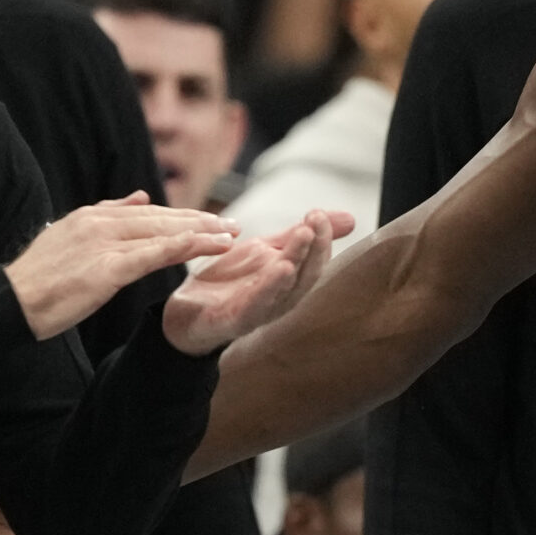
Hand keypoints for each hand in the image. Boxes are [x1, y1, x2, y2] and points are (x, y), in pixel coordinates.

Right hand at [8, 193, 238, 340]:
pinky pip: (155, 254)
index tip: (209, 220)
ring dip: (201, 232)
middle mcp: (99, 223)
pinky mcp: (106, 268)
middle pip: (160, 218)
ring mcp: (103, 244)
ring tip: (231, 235)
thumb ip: (105, 217)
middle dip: (199, 221)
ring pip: (163, 232)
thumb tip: (137, 197)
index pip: (145, 213)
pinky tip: (210, 246)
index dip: (180, 217)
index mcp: (90, 217)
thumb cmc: (36, 282)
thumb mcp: (68, 239)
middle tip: (232, 225)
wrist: (7, 304)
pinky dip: (185, 247)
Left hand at [164, 210, 351, 355]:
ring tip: (304, 236)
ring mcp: (259, 312)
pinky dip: (270, 287)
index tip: (320, 213)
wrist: (185, 313)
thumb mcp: (265, 251)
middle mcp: (281, 300)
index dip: (323, 238)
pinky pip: (256, 305)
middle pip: (307, 275)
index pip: (316, 261)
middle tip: (316, 219)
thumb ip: (298, 236)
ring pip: (286, 288)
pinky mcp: (234, 321)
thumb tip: (350, 219)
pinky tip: (280, 268)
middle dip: (315, 245)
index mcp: (291, 283)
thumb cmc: (230, 283)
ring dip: (297, 261)